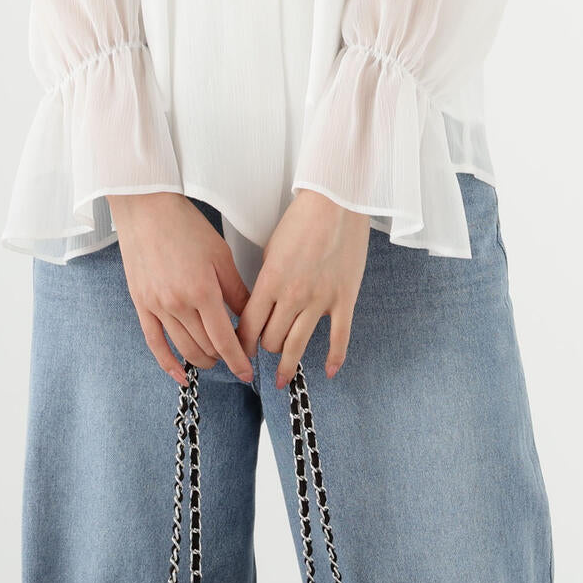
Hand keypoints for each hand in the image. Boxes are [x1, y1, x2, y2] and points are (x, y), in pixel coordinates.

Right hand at [108, 192, 254, 387]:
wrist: (147, 210)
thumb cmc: (185, 225)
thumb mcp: (220, 254)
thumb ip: (236, 289)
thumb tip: (249, 315)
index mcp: (203, 291)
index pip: (224, 339)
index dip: (238, 360)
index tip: (248, 372)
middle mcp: (178, 305)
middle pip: (205, 346)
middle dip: (223, 358)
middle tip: (235, 358)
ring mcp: (157, 307)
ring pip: (183, 348)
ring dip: (202, 360)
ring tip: (215, 360)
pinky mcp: (141, 305)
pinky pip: (155, 343)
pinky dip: (168, 363)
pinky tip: (181, 376)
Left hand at [236, 190, 371, 389]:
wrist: (336, 202)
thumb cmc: (301, 220)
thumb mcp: (271, 248)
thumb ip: (266, 279)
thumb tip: (260, 304)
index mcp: (270, 281)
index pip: (248, 325)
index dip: (240, 344)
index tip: (237, 354)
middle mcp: (293, 295)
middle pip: (271, 339)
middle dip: (265, 348)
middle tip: (264, 353)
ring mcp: (320, 300)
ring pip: (297, 345)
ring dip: (287, 365)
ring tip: (282, 380)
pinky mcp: (344, 299)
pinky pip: (338, 338)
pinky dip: (334, 358)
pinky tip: (329, 372)